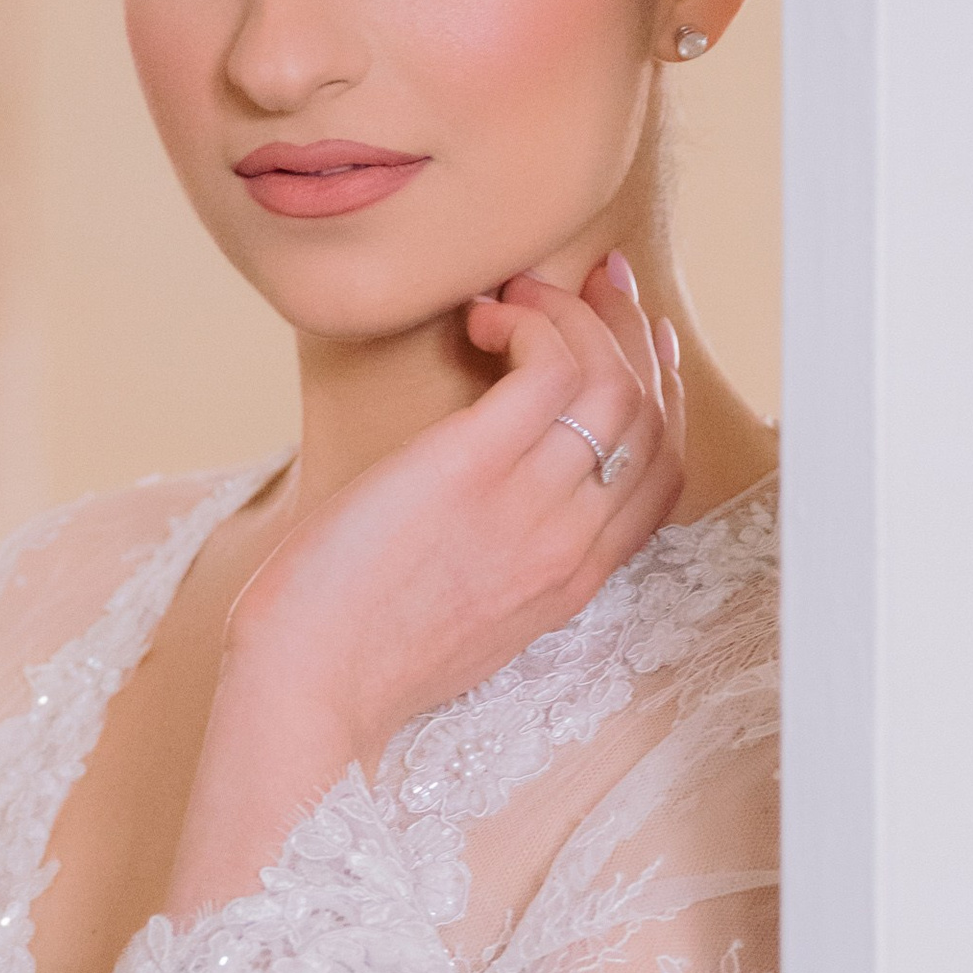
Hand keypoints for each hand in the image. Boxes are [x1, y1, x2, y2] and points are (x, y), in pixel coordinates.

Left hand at [166, 252, 685, 916]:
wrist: (309, 692)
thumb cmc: (352, 657)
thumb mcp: (461, 621)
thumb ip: (497, 563)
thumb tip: (481, 500)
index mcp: (572, 582)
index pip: (662, 474)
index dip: (662, 395)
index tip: (638, 344)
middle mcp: (569, 544)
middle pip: (649, 416)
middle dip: (632, 332)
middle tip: (597, 280)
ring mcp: (530, 508)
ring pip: (609, 380)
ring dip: (574, 314)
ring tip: (519, 294)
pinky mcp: (473, 468)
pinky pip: (548, 366)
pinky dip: (529, 321)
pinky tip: (486, 317)